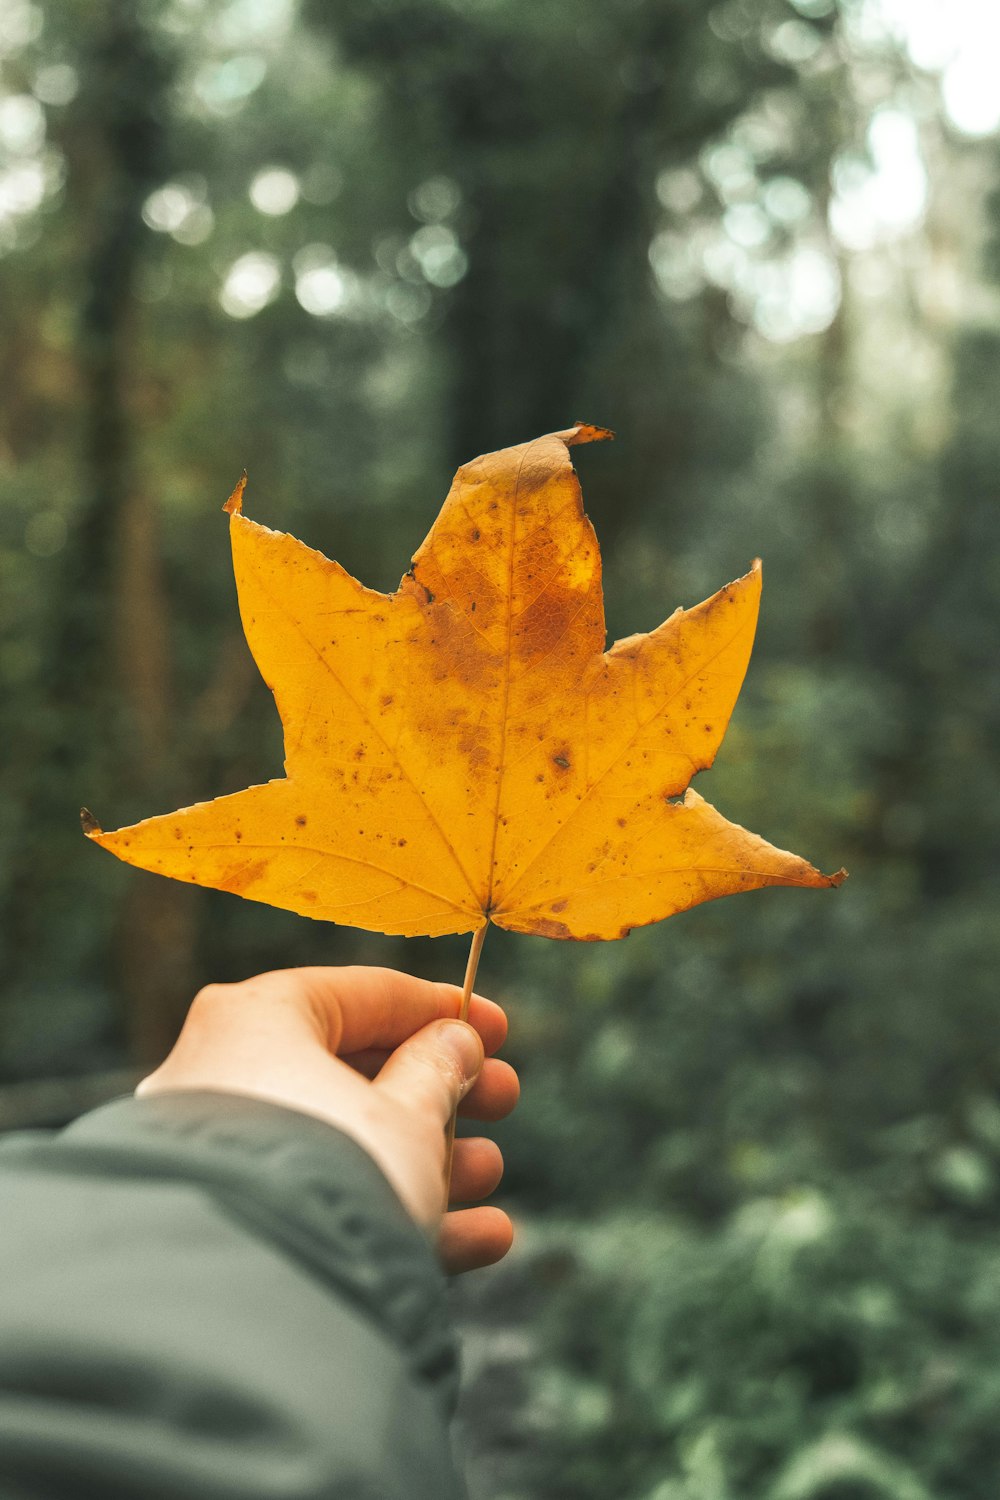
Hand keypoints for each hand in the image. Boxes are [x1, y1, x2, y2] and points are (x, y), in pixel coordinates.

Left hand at [135, 966, 518, 1273]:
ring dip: (429, 1157)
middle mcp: (223, 1075)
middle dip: (442, 1090)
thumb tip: (453, 1045)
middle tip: (504, 1098)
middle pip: (353, 1070)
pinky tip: (480, 1236)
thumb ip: (438, 1070)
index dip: (440, 1009)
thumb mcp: (407, 1113)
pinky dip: (395, 1209)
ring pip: (343, 1141)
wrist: (252, 1298)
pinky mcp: (235, 1221)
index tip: (496, 1029)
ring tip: (490, 1172)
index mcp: (258, 1017)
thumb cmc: (333, 1171)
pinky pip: (320, 1199)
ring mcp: (225, 1153)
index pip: (362, 994)